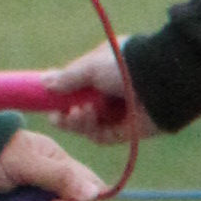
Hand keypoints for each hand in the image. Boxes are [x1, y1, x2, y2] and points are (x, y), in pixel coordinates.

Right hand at [0, 45, 151, 142]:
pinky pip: (98, 135)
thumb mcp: (91, 66)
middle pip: (75, 108)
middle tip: (56, 115)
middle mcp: (108, 93)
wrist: (159, 81)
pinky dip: (88, 128)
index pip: (74, 85)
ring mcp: (116, 113)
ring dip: (74, 120)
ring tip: (76, 112)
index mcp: (102, 71)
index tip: (42, 96)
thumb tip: (45, 82)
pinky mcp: (124, 131)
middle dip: (63, 112)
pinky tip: (85, 117)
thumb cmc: (126, 65)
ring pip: (84, 124)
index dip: (58, 92)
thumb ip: (68, 77)